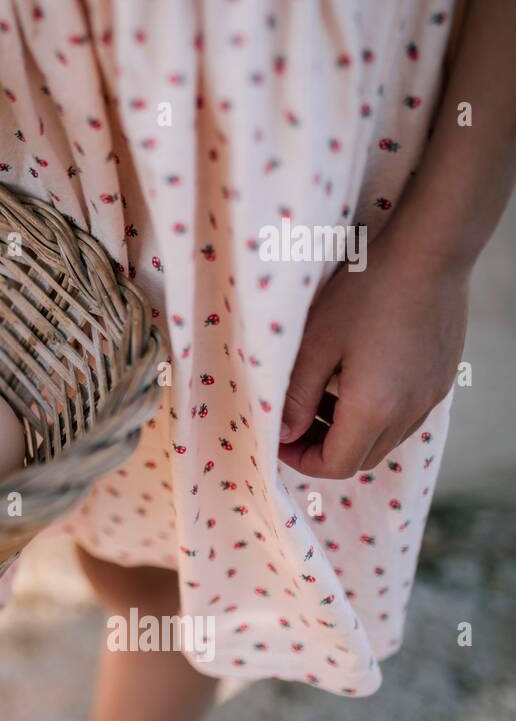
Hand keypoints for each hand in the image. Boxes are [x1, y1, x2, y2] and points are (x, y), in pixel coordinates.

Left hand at [278, 231, 468, 478]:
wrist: (429, 254)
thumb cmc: (365, 293)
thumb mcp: (314, 344)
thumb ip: (296, 396)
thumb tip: (284, 435)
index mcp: (375, 409)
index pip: (336, 465)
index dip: (301, 461)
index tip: (278, 438)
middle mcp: (409, 412)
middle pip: (361, 458)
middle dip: (322, 448)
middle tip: (294, 420)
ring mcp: (431, 397)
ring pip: (384, 438)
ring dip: (349, 431)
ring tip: (319, 394)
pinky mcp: (441, 379)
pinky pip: (404, 415)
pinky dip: (375, 412)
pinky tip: (354, 376)